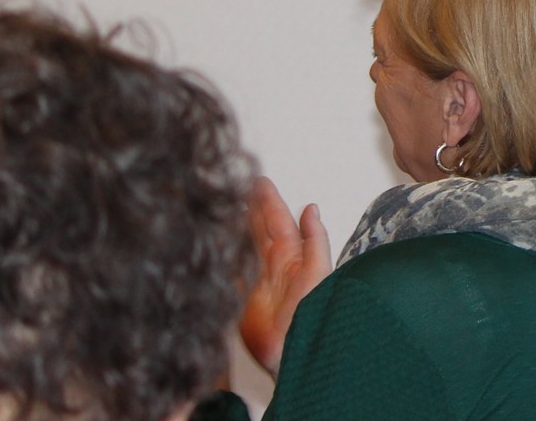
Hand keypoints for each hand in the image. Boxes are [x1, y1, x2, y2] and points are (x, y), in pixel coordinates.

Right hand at [238, 177, 331, 375]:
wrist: (295, 354)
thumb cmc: (313, 317)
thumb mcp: (318, 273)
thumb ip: (315, 241)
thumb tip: (311, 208)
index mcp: (293, 258)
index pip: (278, 222)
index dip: (269, 202)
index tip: (259, 182)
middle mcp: (274, 269)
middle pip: (259, 231)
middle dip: (251, 209)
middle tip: (239, 186)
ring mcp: (256, 285)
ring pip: (244, 248)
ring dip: (238, 228)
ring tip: (227, 207)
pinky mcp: (240, 303)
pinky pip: (231, 274)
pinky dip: (225, 259)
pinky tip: (217, 246)